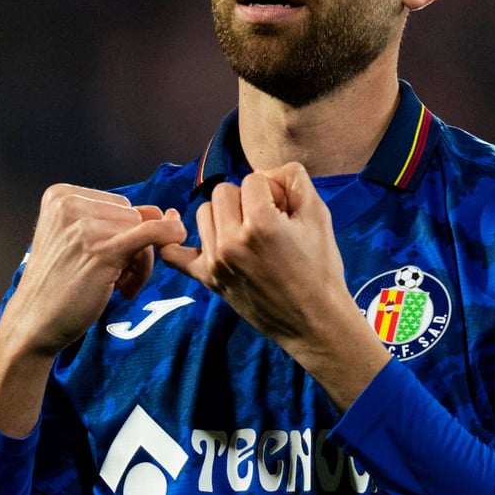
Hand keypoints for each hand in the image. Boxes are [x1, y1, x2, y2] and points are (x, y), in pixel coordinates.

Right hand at [0, 184, 187, 357]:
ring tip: (119, 286)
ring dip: (141, 263)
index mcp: (61, 196)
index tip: (108, 260)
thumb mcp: (79, 241)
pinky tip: (177, 237)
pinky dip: (170, 233)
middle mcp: (69, 205)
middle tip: (117, 279)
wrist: (33, 322)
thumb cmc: (59, 285)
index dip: (123, 234)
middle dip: (135, 247)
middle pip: (132, 216)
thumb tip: (166, 213)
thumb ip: (117, 223)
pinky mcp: (102, 251)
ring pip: (144, 229)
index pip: (118, 205)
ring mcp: (85, 227)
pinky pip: (151, 233)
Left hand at [161, 163, 389, 408]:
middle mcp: (232, 240)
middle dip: (246, 199)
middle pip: (223, 191)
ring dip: (224, 216)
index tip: (285, 209)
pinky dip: (178, 244)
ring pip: (204, 213)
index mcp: (261, 223)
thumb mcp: (319, 216)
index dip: (273, 189)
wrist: (314, 320)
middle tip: (266, 220)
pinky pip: (174, 255)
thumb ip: (294, 181)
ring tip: (246, 233)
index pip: (253, 179)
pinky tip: (196, 240)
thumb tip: (269, 173)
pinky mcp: (208, 279)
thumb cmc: (321, 268)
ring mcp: (216, 261)